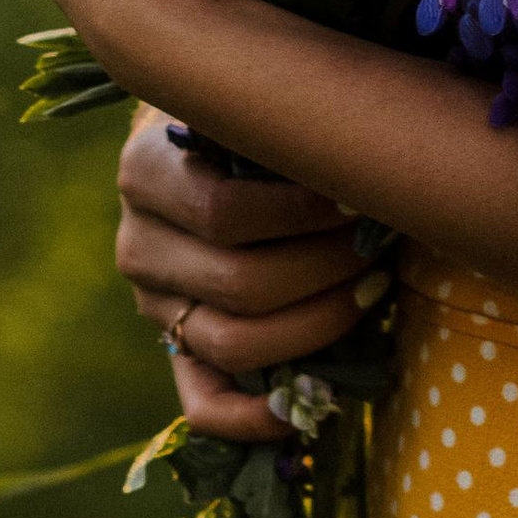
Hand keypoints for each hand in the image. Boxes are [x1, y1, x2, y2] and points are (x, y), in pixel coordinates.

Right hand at [115, 103, 391, 443]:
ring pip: (232, 342)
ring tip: (373, 288)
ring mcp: (153, 304)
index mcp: (146, 170)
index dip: (303, 214)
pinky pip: (203, 404)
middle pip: (239, 282)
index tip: (361, 198)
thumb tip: (365, 143)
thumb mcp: (248, 99)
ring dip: (318, 323)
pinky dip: (256, 417)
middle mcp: (137, 243)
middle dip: (326, 268)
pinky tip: (315, 403)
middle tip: (379, 243)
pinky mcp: (173, 348)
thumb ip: (279, 115)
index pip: (225, 212)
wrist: (206, 139)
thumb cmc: (251, 115)